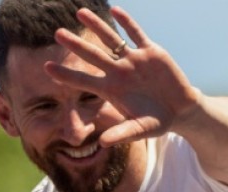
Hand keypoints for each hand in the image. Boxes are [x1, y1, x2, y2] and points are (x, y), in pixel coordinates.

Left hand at [44, 6, 198, 147]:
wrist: (180, 110)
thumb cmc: (156, 121)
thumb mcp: (139, 130)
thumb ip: (121, 134)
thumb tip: (103, 143)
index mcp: (111, 90)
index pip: (83, 80)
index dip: (65, 74)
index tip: (47, 68)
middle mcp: (118, 72)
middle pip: (92, 55)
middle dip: (75, 45)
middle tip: (57, 33)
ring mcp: (133, 60)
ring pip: (111, 39)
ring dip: (97, 26)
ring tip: (80, 12)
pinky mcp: (150, 52)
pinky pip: (136, 34)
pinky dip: (127, 23)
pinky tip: (115, 11)